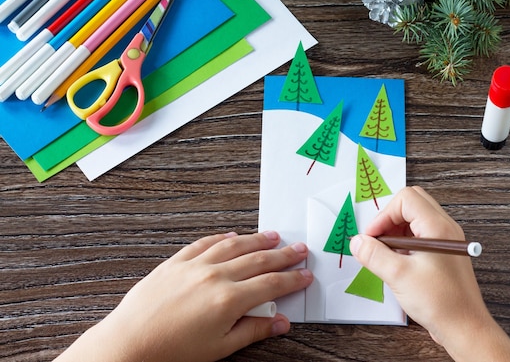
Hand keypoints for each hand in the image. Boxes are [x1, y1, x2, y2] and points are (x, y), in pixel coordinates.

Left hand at [55, 231, 312, 361]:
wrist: (129, 344)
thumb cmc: (171, 351)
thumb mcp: (219, 347)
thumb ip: (253, 330)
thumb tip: (280, 323)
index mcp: (229, 299)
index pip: (271, 284)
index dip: (292, 279)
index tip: (305, 275)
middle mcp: (214, 276)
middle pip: (258, 260)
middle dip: (282, 255)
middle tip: (299, 249)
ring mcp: (194, 265)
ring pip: (234, 246)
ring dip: (256, 240)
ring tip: (273, 236)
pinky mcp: (175, 262)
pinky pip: (204, 243)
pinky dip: (221, 238)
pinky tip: (231, 235)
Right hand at [349, 186, 509, 361]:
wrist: (464, 327)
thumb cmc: (441, 302)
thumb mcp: (398, 276)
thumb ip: (374, 255)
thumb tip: (358, 242)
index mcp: (437, 227)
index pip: (406, 199)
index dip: (384, 215)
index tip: (372, 236)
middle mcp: (444, 229)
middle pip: (411, 204)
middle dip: (389, 220)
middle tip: (377, 241)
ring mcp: (445, 241)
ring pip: (415, 220)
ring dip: (396, 232)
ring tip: (386, 255)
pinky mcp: (443, 254)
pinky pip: (420, 236)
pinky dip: (404, 243)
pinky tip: (397, 264)